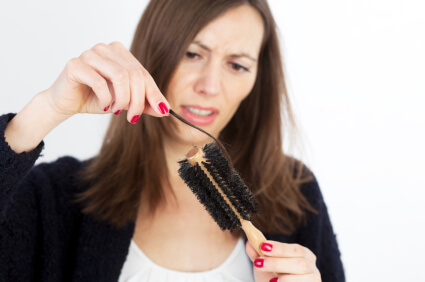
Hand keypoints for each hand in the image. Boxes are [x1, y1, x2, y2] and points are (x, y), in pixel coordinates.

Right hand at [47, 41, 169, 122]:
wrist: (66, 103)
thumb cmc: (96, 98)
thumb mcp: (125, 101)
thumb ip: (144, 103)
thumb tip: (166, 110)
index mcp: (120, 52)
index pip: (143, 73)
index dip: (154, 93)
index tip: (163, 111)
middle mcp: (106, 49)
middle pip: (134, 74)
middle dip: (138, 100)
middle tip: (133, 118)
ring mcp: (90, 54)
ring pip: (120, 76)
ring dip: (123, 99)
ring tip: (117, 110)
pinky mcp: (76, 64)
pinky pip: (99, 82)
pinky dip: (106, 98)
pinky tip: (104, 106)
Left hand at [246, 240, 320, 281]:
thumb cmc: (274, 278)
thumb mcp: (265, 266)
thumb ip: (258, 255)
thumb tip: (249, 243)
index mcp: (304, 255)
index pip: (295, 249)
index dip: (279, 248)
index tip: (263, 247)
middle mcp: (312, 267)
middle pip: (300, 263)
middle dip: (277, 263)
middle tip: (259, 263)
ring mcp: (313, 280)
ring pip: (303, 277)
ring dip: (285, 278)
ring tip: (271, 280)